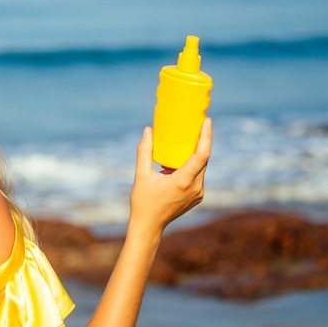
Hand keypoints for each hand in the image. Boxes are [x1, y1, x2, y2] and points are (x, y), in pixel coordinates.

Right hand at [129, 118, 211, 233]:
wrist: (149, 226)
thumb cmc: (143, 201)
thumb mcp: (141, 175)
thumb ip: (144, 151)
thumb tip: (148, 130)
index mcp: (183, 182)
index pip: (201, 155)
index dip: (206, 137)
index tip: (207, 121)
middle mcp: (195, 188)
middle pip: (204, 159)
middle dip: (202, 140)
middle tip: (199, 123)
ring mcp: (198, 193)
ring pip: (201, 167)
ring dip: (196, 153)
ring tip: (190, 136)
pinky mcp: (197, 196)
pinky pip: (198, 175)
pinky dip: (192, 164)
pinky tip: (183, 157)